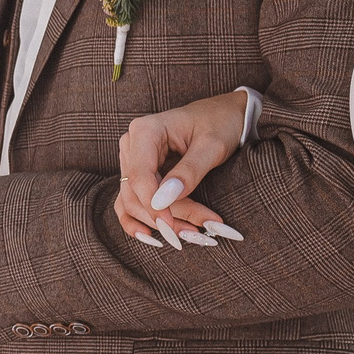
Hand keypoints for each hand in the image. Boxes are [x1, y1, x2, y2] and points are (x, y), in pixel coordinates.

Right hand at [113, 91, 248, 249]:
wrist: (224, 115)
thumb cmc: (220, 124)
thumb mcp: (212, 145)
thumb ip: (189, 171)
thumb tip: (165, 200)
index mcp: (145, 130)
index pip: (139, 176)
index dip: (154, 204)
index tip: (175, 225)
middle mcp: (132, 144)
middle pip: (135, 192)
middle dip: (165, 217)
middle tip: (198, 234)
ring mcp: (132, 160)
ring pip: (132, 201)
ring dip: (158, 223)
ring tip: (191, 235)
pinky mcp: (138, 174)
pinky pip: (129, 201)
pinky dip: (138, 221)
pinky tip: (152, 238)